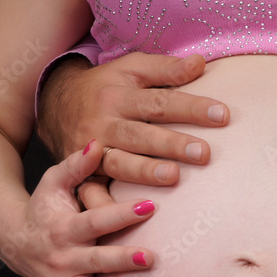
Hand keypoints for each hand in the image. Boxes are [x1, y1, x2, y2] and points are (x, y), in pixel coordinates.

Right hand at [5, 141, 157, 276]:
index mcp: (64, 228)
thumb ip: (77, 165)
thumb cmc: (43, 207)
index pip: (96, 220)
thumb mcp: (54, 182)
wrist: (14, 241)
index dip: (121, 213)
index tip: (150, 206)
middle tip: (150, 257)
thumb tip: (98, 143)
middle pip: (96, 260)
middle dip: (122, 259)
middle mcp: (62, 258)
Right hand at [37, 52, 229, 185]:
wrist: (53, 105)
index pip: (160, 102)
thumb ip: (165, 69)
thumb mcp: (130, 69)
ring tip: (174, 177)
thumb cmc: (104, 87)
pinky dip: (107, 204)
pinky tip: (130, 214)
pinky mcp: (84, 175)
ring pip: (119, 163)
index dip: (191, 108)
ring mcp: (91, 152)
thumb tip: (201, 63)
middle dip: (171, 144)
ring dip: (145, 172)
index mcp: (118, 96)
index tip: (222, 115)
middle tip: (204, 153)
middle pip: (140, 134)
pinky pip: (93, 192)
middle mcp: (103, 124)